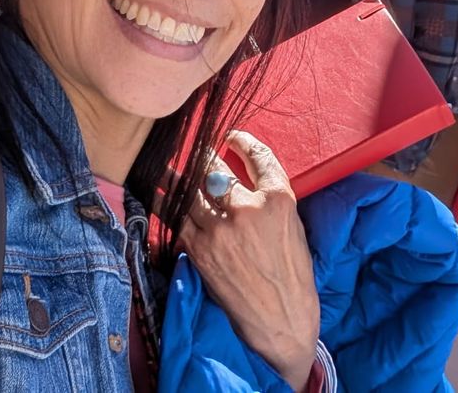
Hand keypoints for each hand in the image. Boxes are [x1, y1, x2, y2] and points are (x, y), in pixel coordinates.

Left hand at [180, 131, 319, 390]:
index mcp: (278, 198)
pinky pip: (177, 216)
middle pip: (216, 169)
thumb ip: (270, 198)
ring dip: (179, 176)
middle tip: (198, 152)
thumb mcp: (293, 226)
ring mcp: (220, 228)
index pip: (257, 156)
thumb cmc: (292, 276)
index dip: (242, 141)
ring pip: (190, 189)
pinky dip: (170, 204)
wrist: (281, 321)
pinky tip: (164, 195)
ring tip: (171, 168)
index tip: (232, 136)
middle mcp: (247, 208)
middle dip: (205, 158)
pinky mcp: (199, 248)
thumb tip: (243, 178)